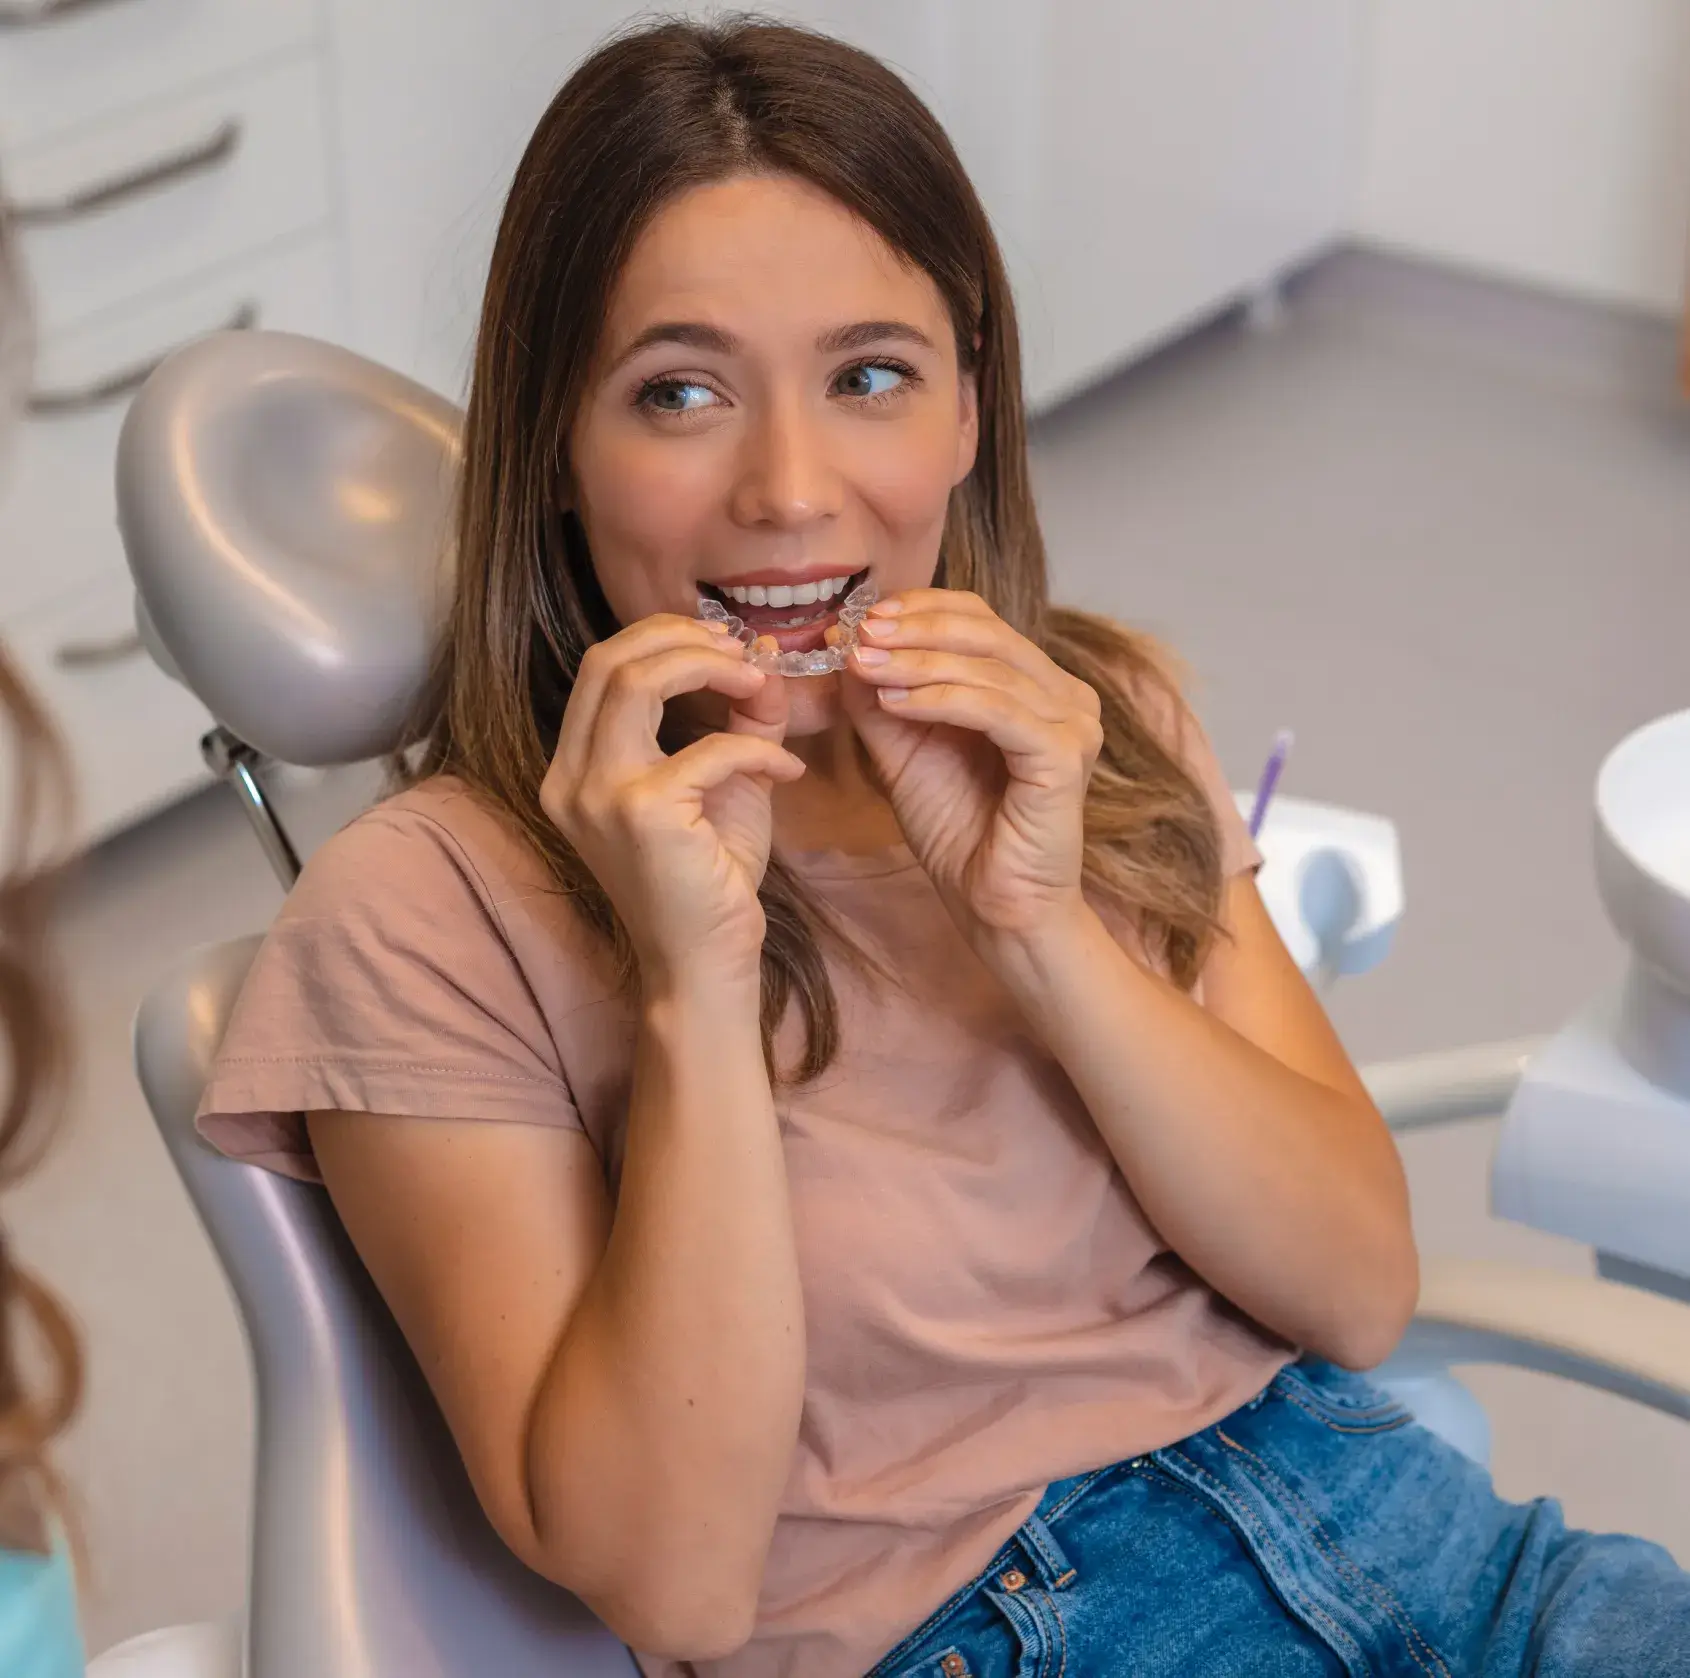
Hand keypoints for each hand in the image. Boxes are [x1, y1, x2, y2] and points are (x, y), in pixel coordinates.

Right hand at [542, 615, 801, 988]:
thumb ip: (740, 720)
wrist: (704, 963)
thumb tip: (764, 658)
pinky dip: (759, 748)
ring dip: (709, 667)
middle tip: (742, 650)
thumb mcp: (725, 784)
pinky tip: (788, 770)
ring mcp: (598, 795)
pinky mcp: (642, 814)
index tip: (723, 644)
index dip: (663, 638)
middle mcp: (570, 778)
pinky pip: (711, 749)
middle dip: (681, 638)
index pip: (601, 668)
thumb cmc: (709, 880)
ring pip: (638, 681)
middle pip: (609, 660)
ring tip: (760, 682)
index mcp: (575, 768)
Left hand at [841, 589, 1102, 946]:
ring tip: (865, 666)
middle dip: (915, 629)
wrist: (993, 905)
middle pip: (988, 631)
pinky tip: (896, 703)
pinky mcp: (1066, 756)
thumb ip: (881, 700)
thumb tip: (849, 645)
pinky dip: (941, 699)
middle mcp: (1065, 696)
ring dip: (918, 662)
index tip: (863, 619)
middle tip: (860, 634)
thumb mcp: (905, 752)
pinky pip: (997, 710)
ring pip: (989, 668)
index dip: (922, 609)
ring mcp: (1073, 723)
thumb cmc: (959, 832)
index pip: (981, 619)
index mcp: (1035, 685)